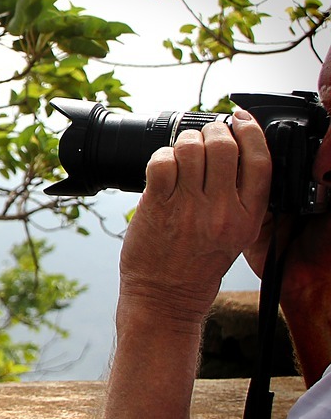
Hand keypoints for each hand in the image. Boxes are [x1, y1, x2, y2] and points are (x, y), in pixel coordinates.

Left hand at [119, 112, 270, 328]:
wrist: (165, 299)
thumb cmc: (197, 268)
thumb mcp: (235, 237)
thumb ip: (238, 199)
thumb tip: (232, 154)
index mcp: (248, 216)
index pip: (260, 159)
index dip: (250, 130)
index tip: (238, 119)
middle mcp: (222, 210)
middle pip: (224, 146)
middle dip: (211, 131)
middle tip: (202, 136)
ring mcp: (189, 208)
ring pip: (190, 148)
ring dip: (183, 142)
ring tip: (179, 152)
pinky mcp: (158, 207)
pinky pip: (161, 163)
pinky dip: (160, 156)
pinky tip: (161, 167)